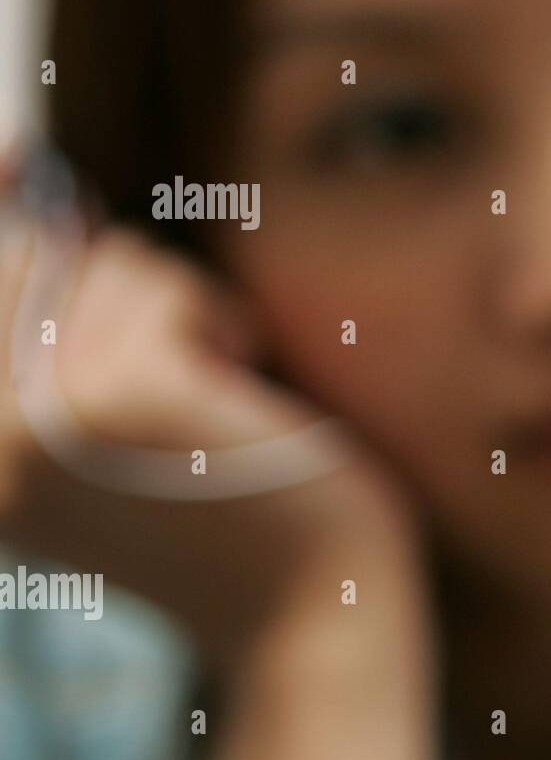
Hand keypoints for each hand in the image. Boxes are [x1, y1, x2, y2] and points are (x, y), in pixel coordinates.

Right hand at [0, 161, 438, 759]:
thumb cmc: (231, 510)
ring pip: (109, 269)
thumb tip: (16, 164)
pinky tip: (238, 386)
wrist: (310, 607)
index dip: (15, 227)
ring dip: (182, 312)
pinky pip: (163, 289)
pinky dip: (213, 321)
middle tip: (185, 363)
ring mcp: (41, 419)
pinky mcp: (121, 397)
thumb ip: (51, 328)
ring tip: (214, 394)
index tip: (14, 152)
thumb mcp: (110, 424)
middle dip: (123, 289)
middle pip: (30, 261)